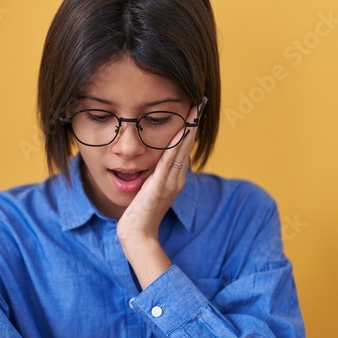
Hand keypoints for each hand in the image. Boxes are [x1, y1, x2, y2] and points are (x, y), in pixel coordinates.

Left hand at [115, 100, 204, 247]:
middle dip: (192, 124)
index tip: (191, 113)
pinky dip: (176, 144)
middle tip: (198, 103)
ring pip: (181, 150)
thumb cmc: (139, 215)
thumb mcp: (148, 191)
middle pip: (186, 146)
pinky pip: (170, 160)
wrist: (138, 235)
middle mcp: (177, 179)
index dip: (188, 131)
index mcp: (174, 179)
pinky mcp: (161, 185)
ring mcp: (171, 182)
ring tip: (194, 109)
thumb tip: (150, 163)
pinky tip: (180, 130)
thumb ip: (152, 177)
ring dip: (188, 128)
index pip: (183, 150)